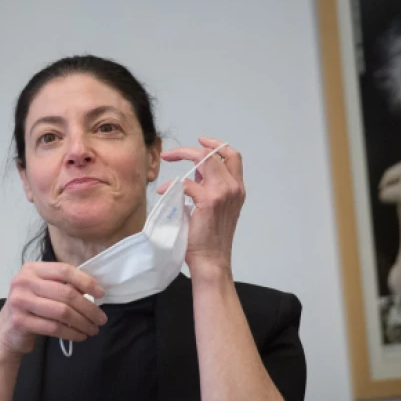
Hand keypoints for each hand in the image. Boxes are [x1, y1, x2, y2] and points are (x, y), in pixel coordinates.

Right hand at [0, 262, 106, 361]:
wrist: (6, 331)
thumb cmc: (31, 307)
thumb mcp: (43, 290)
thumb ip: (63, 285)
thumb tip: (93, 289)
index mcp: (31, 269)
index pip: (64, 270)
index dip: (86, 281)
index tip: (100, 293)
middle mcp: (23, 281)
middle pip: (65, 293)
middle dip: (88, 308)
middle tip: (101, 318)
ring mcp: (19, 301)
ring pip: (62, 312)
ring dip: (83, 322)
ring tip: (93, 329)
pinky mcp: (20, 321)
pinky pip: (54, 328)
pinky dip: (71, 333)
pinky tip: (80, 336)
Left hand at [157, 136, 245, 276]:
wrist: (211, 259)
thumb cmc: (209, 237)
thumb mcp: (213, 207)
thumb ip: (207, 187)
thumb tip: (193, 172)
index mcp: (236, 188)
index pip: (233, 156)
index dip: (217, 144)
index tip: (201, 141)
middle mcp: (233, 187)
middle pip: (215, 153)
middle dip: (190, 149)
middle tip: (172, 154)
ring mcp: (222, 193)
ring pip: (203, 159)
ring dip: (182, 156)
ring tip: (167, 160)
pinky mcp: (208, 201)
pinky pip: (186, 183)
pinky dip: (172, 184)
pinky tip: (164, 191)